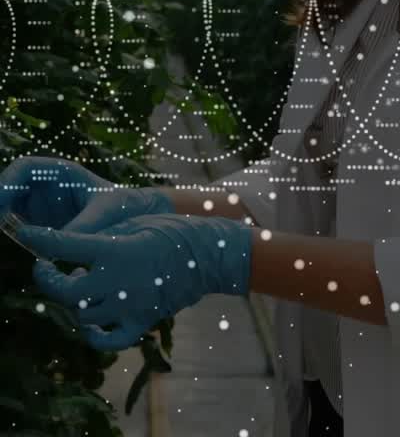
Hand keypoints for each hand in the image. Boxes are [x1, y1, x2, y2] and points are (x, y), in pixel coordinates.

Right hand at [0, 156, 172, 232]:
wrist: (137, 219)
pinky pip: (19, 225)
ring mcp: (42, 203)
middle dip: (0, 201)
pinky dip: (14, 232)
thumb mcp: (108, 213)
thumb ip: (84, 225)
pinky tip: (20, 242)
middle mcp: (47, 185)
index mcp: (62, 172)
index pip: (25, 167)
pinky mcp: (42, 222)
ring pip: (10, 206)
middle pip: (10, 186)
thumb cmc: (125, 207)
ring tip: (6, 231)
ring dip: (4, 217)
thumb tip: (58, 243)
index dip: (6, 181)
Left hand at [18, 214, 252, 350]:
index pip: (63, 246)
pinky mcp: (142, 321)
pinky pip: (109, 340)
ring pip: (83, 315)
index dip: (39, 239)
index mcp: (115, 251)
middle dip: (48, 280)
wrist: (210, 254)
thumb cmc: (172, 232)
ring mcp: (130, 305)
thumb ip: (99, 238)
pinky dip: (94, 336)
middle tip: (45, 269)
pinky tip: (91, 325)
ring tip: (79, 287)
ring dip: (74, 302)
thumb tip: (70, 250)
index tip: (25, 234)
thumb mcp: (134, 223)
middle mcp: (118, 281)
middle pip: (65, 292)